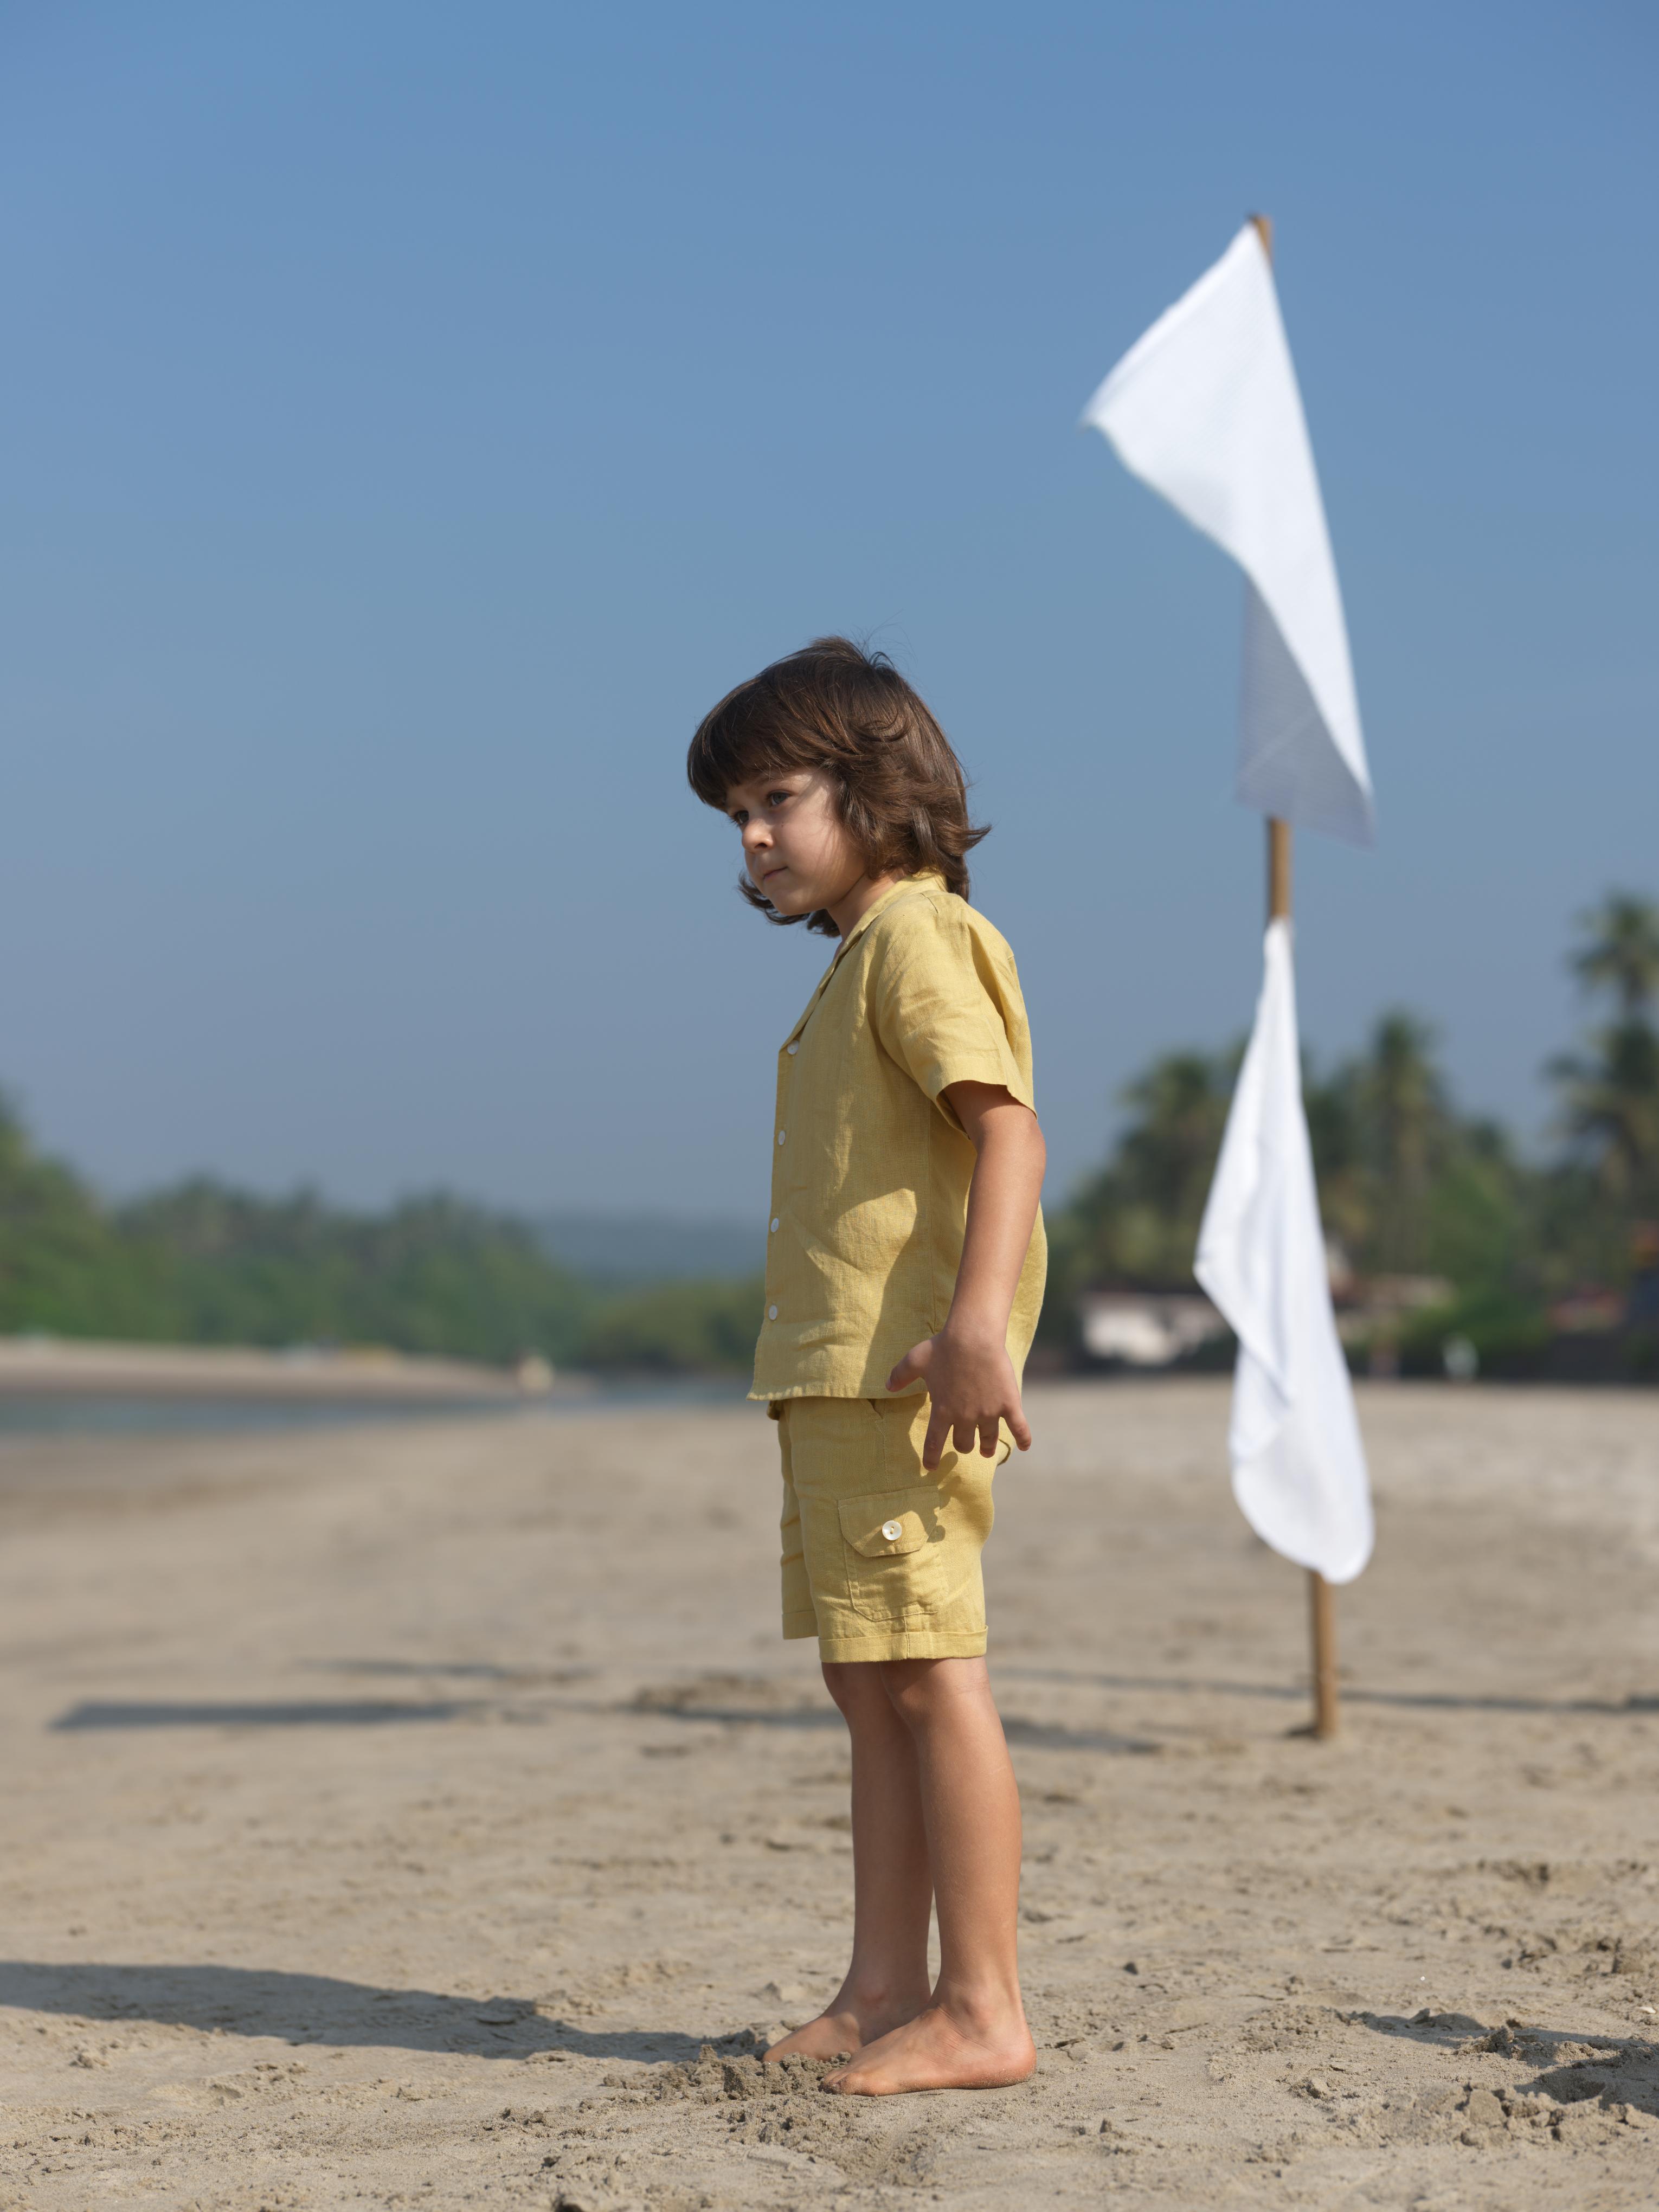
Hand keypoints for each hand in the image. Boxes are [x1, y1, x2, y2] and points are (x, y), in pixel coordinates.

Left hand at [887, 1326, 1032, 1470]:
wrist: (973, 1337)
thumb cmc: (943, 1348)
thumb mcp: (915, 1360)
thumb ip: (899, 1375)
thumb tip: (887, 1386)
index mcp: (942, 1410)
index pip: (934, 1443)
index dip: (932, 1458)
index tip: (931, 1467)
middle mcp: (965, 1417)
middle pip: (964, 1443)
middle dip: (963, 1446)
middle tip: (966, 1444)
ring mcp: (988, 1412)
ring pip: (988, 1439)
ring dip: (987, 1447)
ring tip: (987, 1451)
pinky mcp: (1008, 1404)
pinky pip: (1019, 1427)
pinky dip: (1023, 1439)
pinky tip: (1025, 1447)